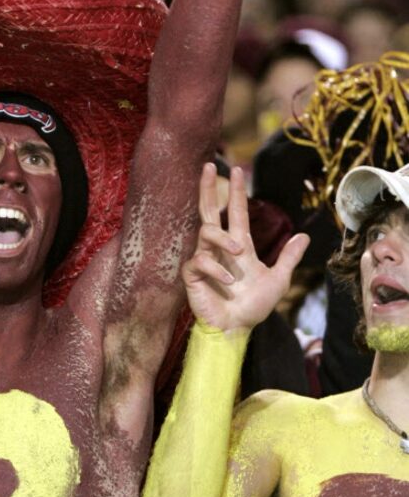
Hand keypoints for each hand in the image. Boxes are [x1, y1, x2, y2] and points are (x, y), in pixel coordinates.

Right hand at [183, 163, 308, 334]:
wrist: (236, 330)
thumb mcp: (278, 280)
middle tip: (209, 166)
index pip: (235, 212)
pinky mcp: (192, 275)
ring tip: (239, 253)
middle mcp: (219, 248)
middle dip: (209, 189)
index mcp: (238, 246)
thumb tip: (304, 237)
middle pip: (209, 211)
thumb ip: (288, 258)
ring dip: (224, 239)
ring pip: (207, 232)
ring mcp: (204, 259)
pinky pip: (200, 260)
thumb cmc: (253, 308)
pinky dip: (216, 269)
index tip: (236, 170)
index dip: (236, 192)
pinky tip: (227, 282)